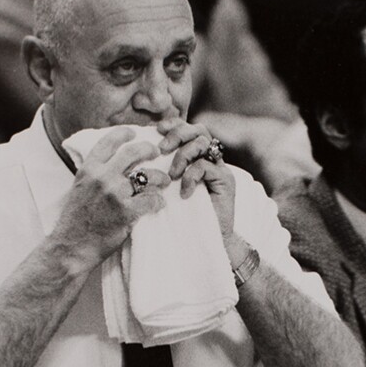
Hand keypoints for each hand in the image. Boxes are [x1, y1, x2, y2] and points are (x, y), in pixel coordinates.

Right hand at [56, 127, 170, 268]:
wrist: (71, 247)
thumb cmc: (74, 222)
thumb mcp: (79, 190)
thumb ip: (93, 176)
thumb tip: (109, 167)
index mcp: (88, 169)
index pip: (108, 142)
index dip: (123, 134)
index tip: (133, 132)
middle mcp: (102, 177)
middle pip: (133, 152)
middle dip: (148, 149)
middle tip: (156, 152)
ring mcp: (115, 193)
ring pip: (147, 176)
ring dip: (160, 177)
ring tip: (164, 181)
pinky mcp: (126, 212)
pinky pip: (151, 200)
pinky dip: (158, 201)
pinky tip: (159, 204)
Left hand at [157, 117, 235, 238]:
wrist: (205, 242)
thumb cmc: (182, 218)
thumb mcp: (166, 190)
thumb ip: (160, 171)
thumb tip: (139, 155)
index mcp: (197, 157)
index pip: (188, 128)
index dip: (173, 124)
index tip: (155, 129)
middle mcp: (211, 159)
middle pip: (198, 129)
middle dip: (177, 134)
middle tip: (161, 149)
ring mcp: (220, 169)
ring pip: (203, 143)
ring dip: (183, 155)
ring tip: (172, 176)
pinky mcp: (226, 181)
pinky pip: (206, 166)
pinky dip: (191, 177)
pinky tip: (184, 193)